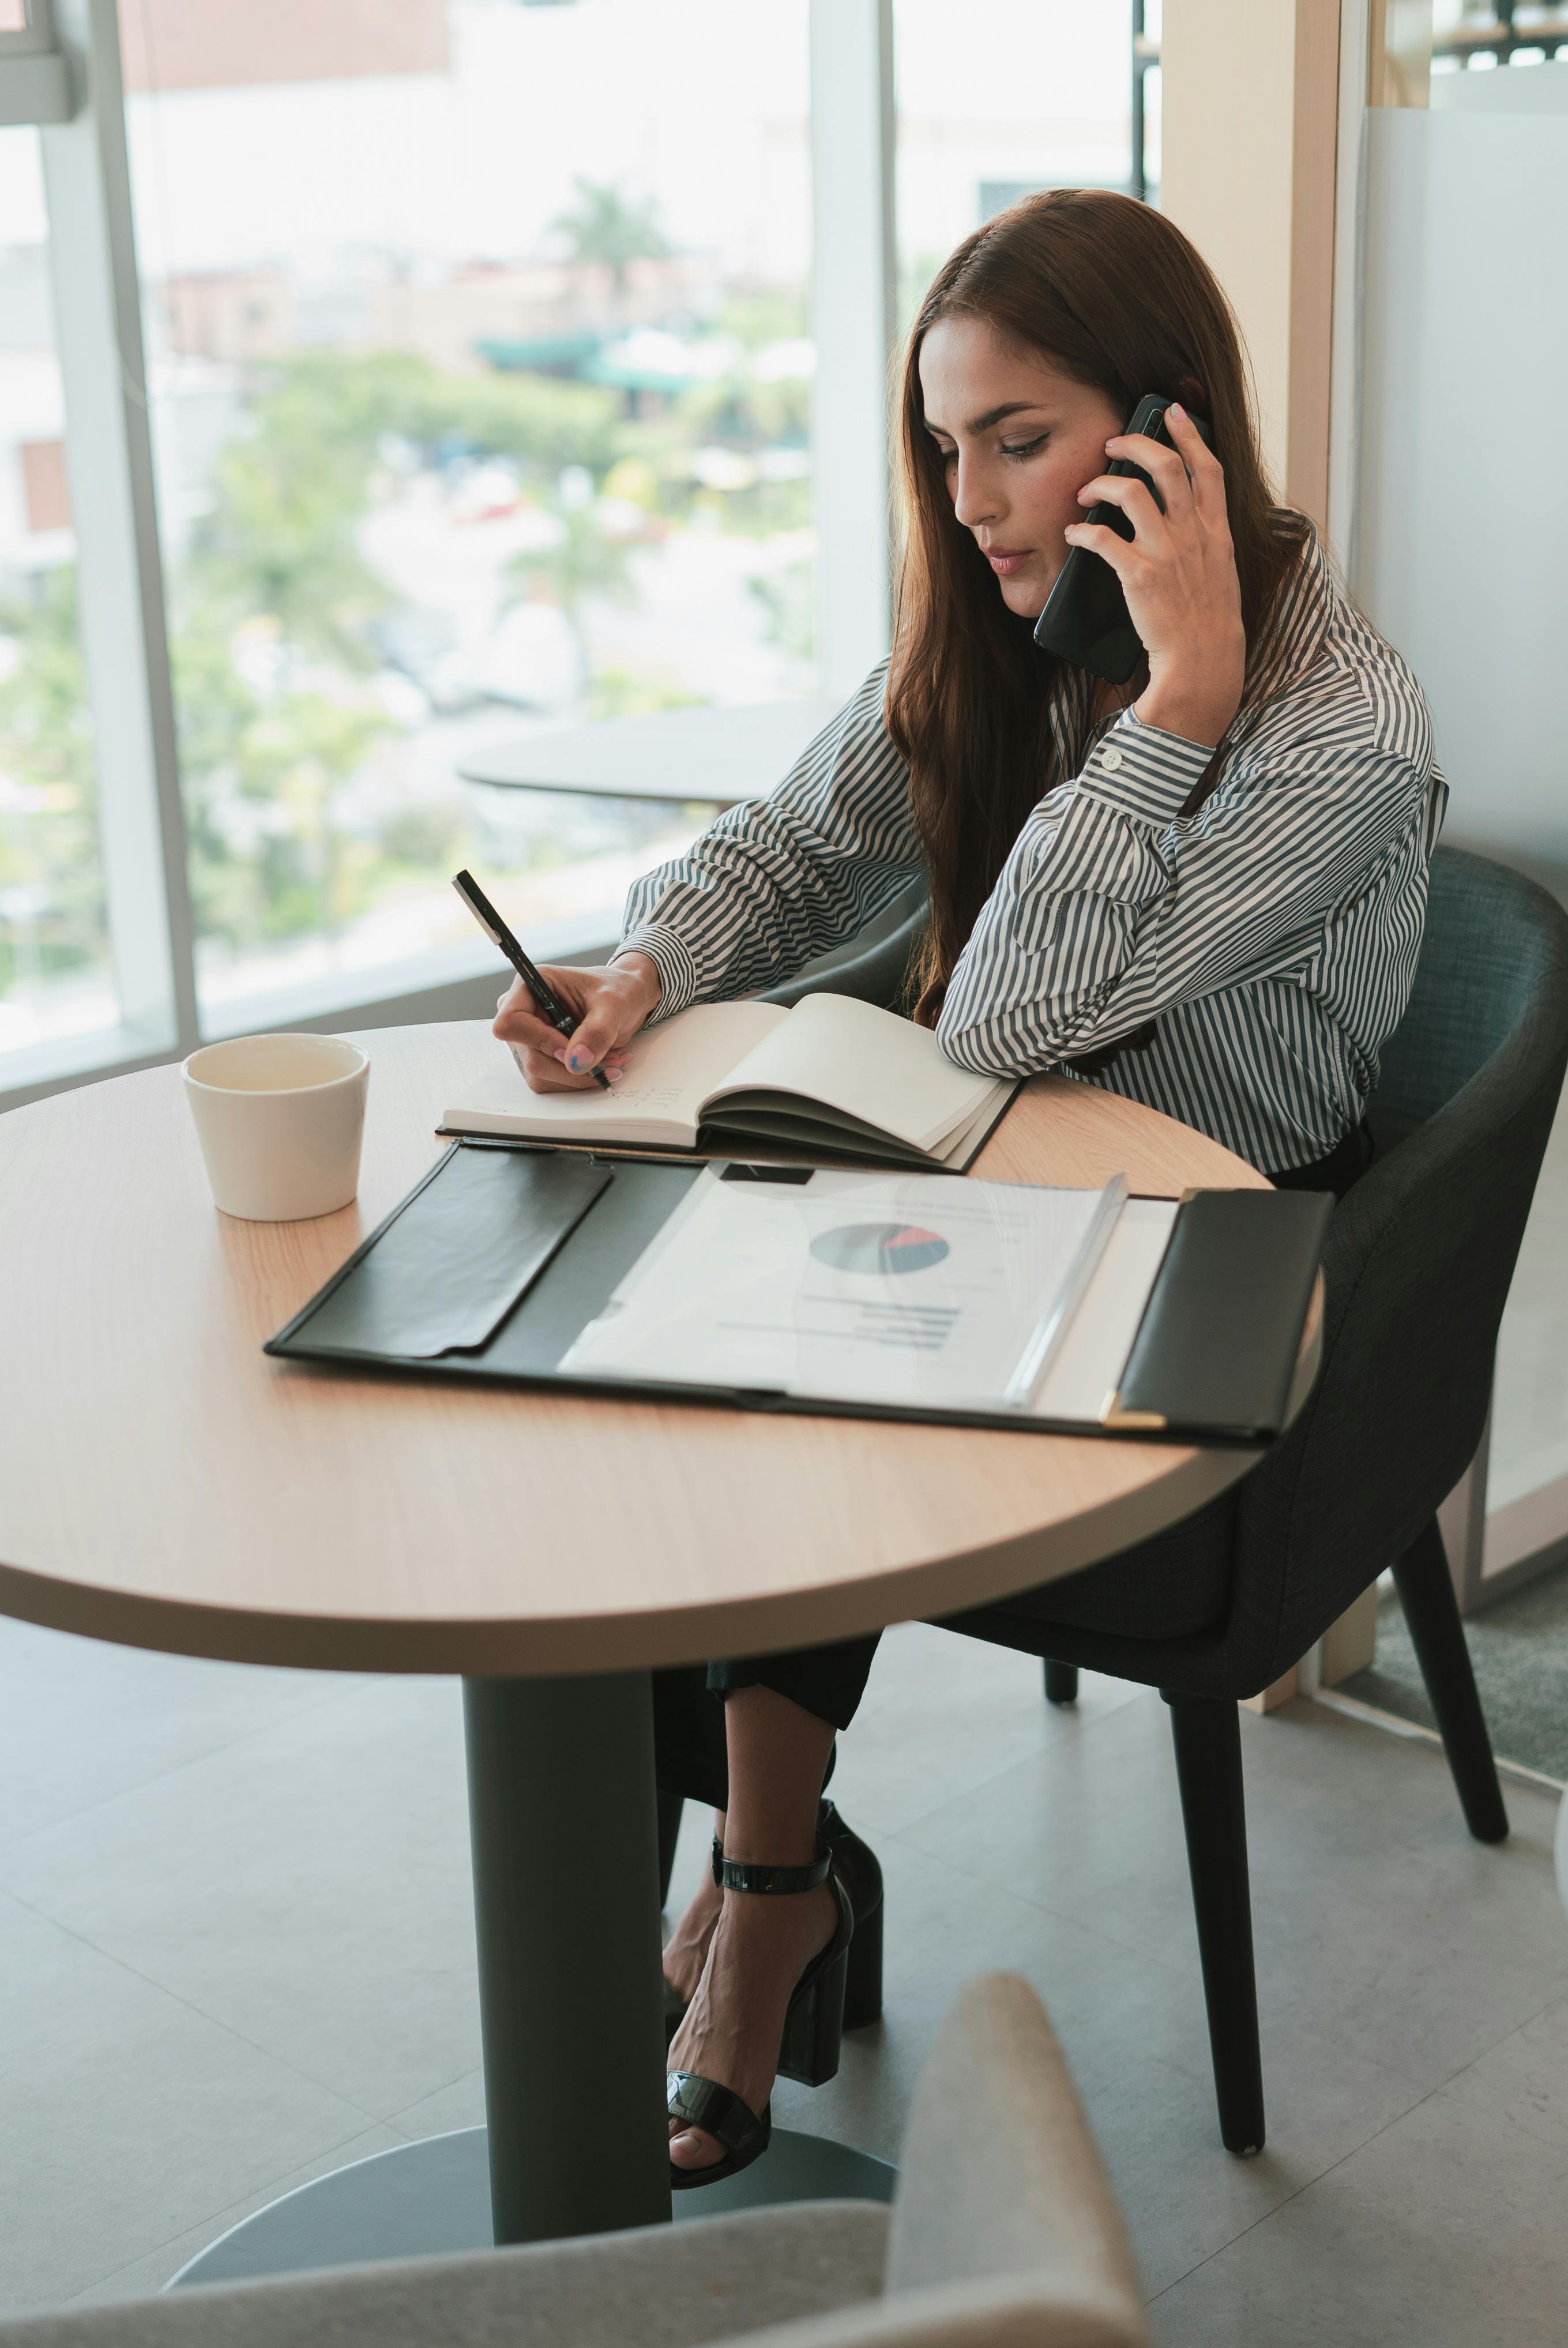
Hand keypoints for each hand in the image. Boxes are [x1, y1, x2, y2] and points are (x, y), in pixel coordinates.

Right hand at [492, 952, 661, 1092]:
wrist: (627, 1001)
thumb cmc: (618, 991)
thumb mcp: (614, 1004)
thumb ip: (596, 1031)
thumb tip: (576, 1062)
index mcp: (529, 987)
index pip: (510, 1023)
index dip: (539, 1040)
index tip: (572, 1047)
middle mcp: (523, 1014)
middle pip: (530, 1056)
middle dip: (571, 1065)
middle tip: (609, 1059)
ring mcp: (529, 1040)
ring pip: (540, 1075)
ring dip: (579, 1076)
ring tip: (611, 1060)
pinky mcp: (540, 1058)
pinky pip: (551, 1082)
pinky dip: (579, 1080)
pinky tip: (602, 1066)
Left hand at [1064, 404, 1245, 748]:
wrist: (1203, 660)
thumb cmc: (1207, 619)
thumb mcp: (1220, 569)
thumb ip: (1205, 536)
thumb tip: (1185, 514)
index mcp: (1216, 529)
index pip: (1208, 467)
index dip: (1189, 434)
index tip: (1173, 412)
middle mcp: (1193, 533)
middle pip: (1166, 465)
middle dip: (1135, 444)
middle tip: (1111, 443)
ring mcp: (1167, 552)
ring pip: (1131, 491)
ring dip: (1100, 483)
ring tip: (1084, 489)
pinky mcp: (1139, 574)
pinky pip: (1102, 537)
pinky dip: (1082, 530)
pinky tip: (1073, 534)